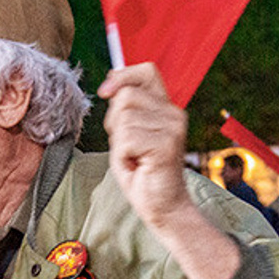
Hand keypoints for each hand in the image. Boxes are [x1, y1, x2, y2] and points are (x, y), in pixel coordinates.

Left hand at [98, 63, 192, 229]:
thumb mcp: (128, 134)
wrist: (163, 207)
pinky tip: (137, 166)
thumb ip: (123, 109)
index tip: (105, 92)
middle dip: (114, 121)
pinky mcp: (166, 144)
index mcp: (165, 108)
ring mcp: (172, 128)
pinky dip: (122, 156)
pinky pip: (126, 140)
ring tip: (134, 158)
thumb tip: (109, 83)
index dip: (122, 76)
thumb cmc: (143, 174)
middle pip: (125, 96)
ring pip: (123, 119)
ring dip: (119, 143)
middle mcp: (173, 114)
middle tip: (127, 146)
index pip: (145, 71)